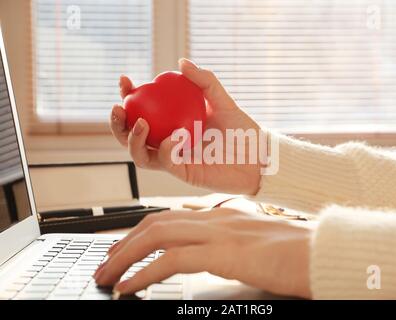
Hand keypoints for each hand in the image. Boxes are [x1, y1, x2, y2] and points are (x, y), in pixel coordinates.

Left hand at [94, 208, 313, 298]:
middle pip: (155, 223)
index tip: (123, 248)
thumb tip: (208, 259)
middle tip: (105, 263)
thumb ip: (228, 248)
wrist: (322, 253)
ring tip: (107, 275)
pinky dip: (144, 273)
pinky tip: (130, 287)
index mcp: (222, 217)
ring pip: (157, 236)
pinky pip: (171, 261)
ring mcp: (219, 233)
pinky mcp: (224, 252)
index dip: (140, 232)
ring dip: (126, 256)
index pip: (170, 218)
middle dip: (124, 243)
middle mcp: (216, 219)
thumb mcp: (253, 246)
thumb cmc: (295, 254)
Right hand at [110, 59, 261, 194]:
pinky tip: (174, 137)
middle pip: (132, 136)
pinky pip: (166, 162)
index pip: (143, 110)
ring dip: (134, 140)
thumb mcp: (224, 101)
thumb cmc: (243, 130)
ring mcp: (175, 159)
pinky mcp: (184, 174)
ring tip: (141, 123)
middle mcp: (169, 142)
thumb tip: (181, 62)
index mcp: (173, 123)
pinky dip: (166, 149)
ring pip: (141, 155)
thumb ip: (204, 81)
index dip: (128, 96)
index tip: (125, 80)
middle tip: (119, 107)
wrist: (259, 157)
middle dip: (118, 124)